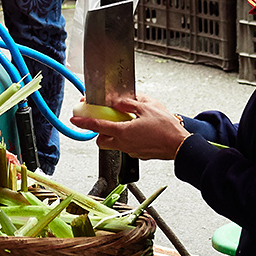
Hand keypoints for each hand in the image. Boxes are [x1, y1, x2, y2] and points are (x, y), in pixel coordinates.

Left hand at [69, 94, 188, 160]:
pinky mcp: (140, 154)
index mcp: (123, 132)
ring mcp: (132, 151)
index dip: (83, 123)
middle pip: (102, 140)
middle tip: (103, 121)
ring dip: (114, 135)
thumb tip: (117, 101)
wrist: (181, 146)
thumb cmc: (166, 128)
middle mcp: (124, 144)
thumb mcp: (147, 107)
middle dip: (99, 133)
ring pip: (115, 144)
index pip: (97, 126)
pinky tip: (138, 130)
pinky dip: (128, 138)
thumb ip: (128, 103)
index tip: (74, 120)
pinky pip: (128, 146)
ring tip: (125, 123)